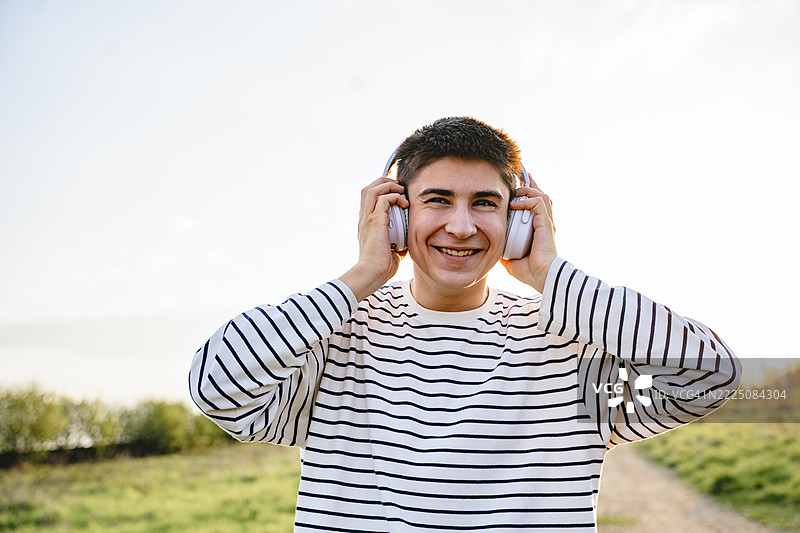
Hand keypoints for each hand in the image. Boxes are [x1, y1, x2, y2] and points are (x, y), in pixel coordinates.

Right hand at [339, 177, 408, 301]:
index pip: (368, 199)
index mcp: (365, 224)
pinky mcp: (374, 221)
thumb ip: (397, 243)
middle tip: (398, 186)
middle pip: (368, 189)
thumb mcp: (391, 251)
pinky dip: (395, 197)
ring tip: (401, 190)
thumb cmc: (380, 267)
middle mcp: (364, 218)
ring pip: (373, 189)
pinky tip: (404, 204)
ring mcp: (367, 219)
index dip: (380, 190)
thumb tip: (407, 242)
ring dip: (388, 186)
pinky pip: (383, 199)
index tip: (395, 193)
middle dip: (383, 182)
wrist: (371, 273)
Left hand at [499, 179, 557, 292]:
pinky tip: (515, 204)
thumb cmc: (530, 272)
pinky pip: (538, 204)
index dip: (528, 195)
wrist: (542, 277)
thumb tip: (491, 248)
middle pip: (541, 196)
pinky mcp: (546, 224)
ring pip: (541, 196)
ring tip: (516, 189)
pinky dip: (527, 200)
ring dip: (528, 189)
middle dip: (530, 185)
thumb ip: (503, 250)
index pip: (535, 206)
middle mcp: (544, 224)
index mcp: (538, 230)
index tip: (517, 188)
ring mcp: (546, 223)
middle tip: (520, 177)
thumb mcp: (510, 258)